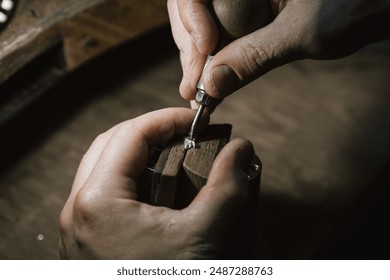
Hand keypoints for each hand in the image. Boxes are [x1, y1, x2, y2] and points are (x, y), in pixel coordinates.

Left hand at [59, 107, 255, 258]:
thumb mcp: (206, 236)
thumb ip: (228, 185)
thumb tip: (241, 149)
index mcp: (97, 202)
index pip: (130, 134)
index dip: (166, 119)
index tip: (195, 119)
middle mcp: (79, 210)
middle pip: (111, 144)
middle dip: (150, 131)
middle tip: (184, 132)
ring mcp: (81, 226)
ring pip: (104, 166)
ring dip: (139, 152)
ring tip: (174, 153)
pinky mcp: (91, 239)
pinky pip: (106, 191)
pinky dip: (132, 178)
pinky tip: (158, 185)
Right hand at [168, 0, 389, 99]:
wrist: (381, 6)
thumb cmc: (357, 5)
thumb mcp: (304, 32)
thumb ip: (255, 56)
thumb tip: (211, 84)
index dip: (190, 19)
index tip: (204, 54)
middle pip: (192, 9)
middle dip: (191, 48)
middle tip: (193, 88)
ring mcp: (242, 2)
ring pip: (203, 26)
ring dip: (199, 61)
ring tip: (198, 94)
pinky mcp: (250, 18)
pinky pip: (223, 37)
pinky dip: (215, 63)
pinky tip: (211, 85)